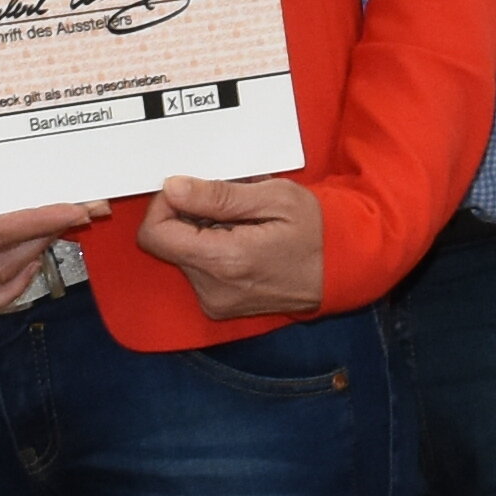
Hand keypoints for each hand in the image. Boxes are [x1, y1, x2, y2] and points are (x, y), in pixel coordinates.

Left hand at [134, 173, 331, 321]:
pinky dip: (210, 249)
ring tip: (242, 223)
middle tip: (229, 204)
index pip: (155, 234)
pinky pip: (196, 270)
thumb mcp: (274, 197)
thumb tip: (173, 188)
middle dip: (189, 215)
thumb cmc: (315, 230)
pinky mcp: (219, 306)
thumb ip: (219, 194)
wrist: (341, 271)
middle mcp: (213, 288)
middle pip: (167, 243)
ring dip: (201, 232)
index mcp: (224, 260)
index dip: (163, 205)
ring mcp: (215, 302)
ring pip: (182, 254)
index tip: (189, 189)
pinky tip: (241, 241)